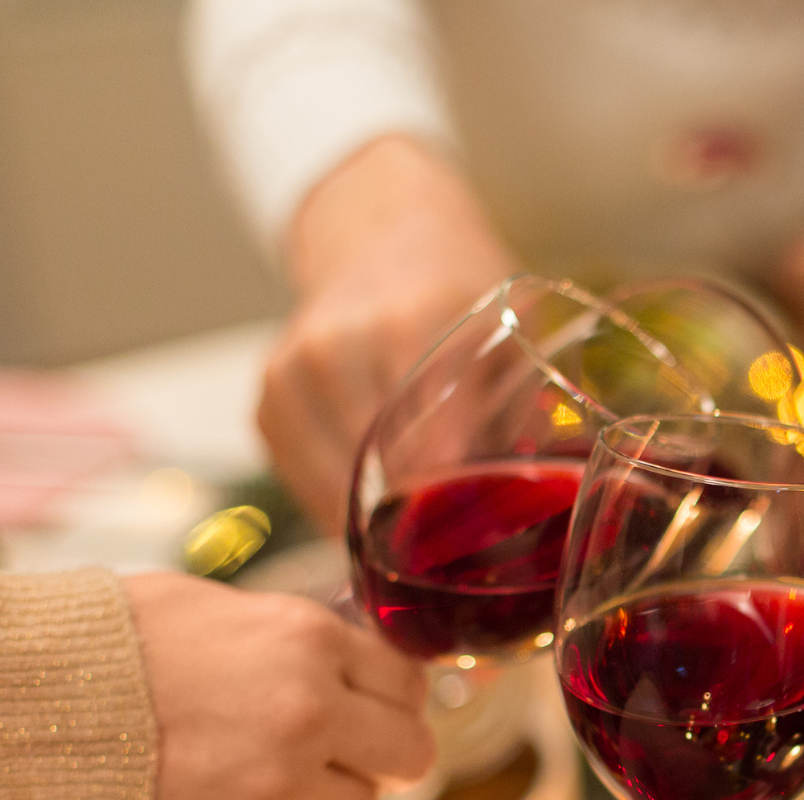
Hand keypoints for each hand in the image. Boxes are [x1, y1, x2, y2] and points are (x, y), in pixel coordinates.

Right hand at [124, 573, 433, 799]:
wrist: (29, 706)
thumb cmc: (117, 643)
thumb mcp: (222, 610)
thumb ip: (302, 642)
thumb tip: (357, 664)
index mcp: (311, 642)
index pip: (408, 682)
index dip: (393, 696)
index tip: (374, 703)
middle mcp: (312, 713)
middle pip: (411, 755)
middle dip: (387, 754)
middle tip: (355, 752)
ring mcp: (282, 782)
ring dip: (331, 794)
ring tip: (277, 772)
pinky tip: (237, 797)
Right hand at [265, 136, 516, 529]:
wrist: (381, 237)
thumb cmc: (458, 294)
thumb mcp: (511, 333)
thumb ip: (521, 413)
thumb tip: (538, 505)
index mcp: (411, 323)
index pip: (427, 450)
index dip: (455, 510)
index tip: (482, 541)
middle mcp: (337, 346)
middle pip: (378, 481)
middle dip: (422, 530)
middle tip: (460, 559)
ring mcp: (292, 374)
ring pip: (334, 494)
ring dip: (378, 528)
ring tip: (421, 539)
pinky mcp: (266, 402)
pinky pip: (303, 483)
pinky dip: (341, 508)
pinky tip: (377, 508)